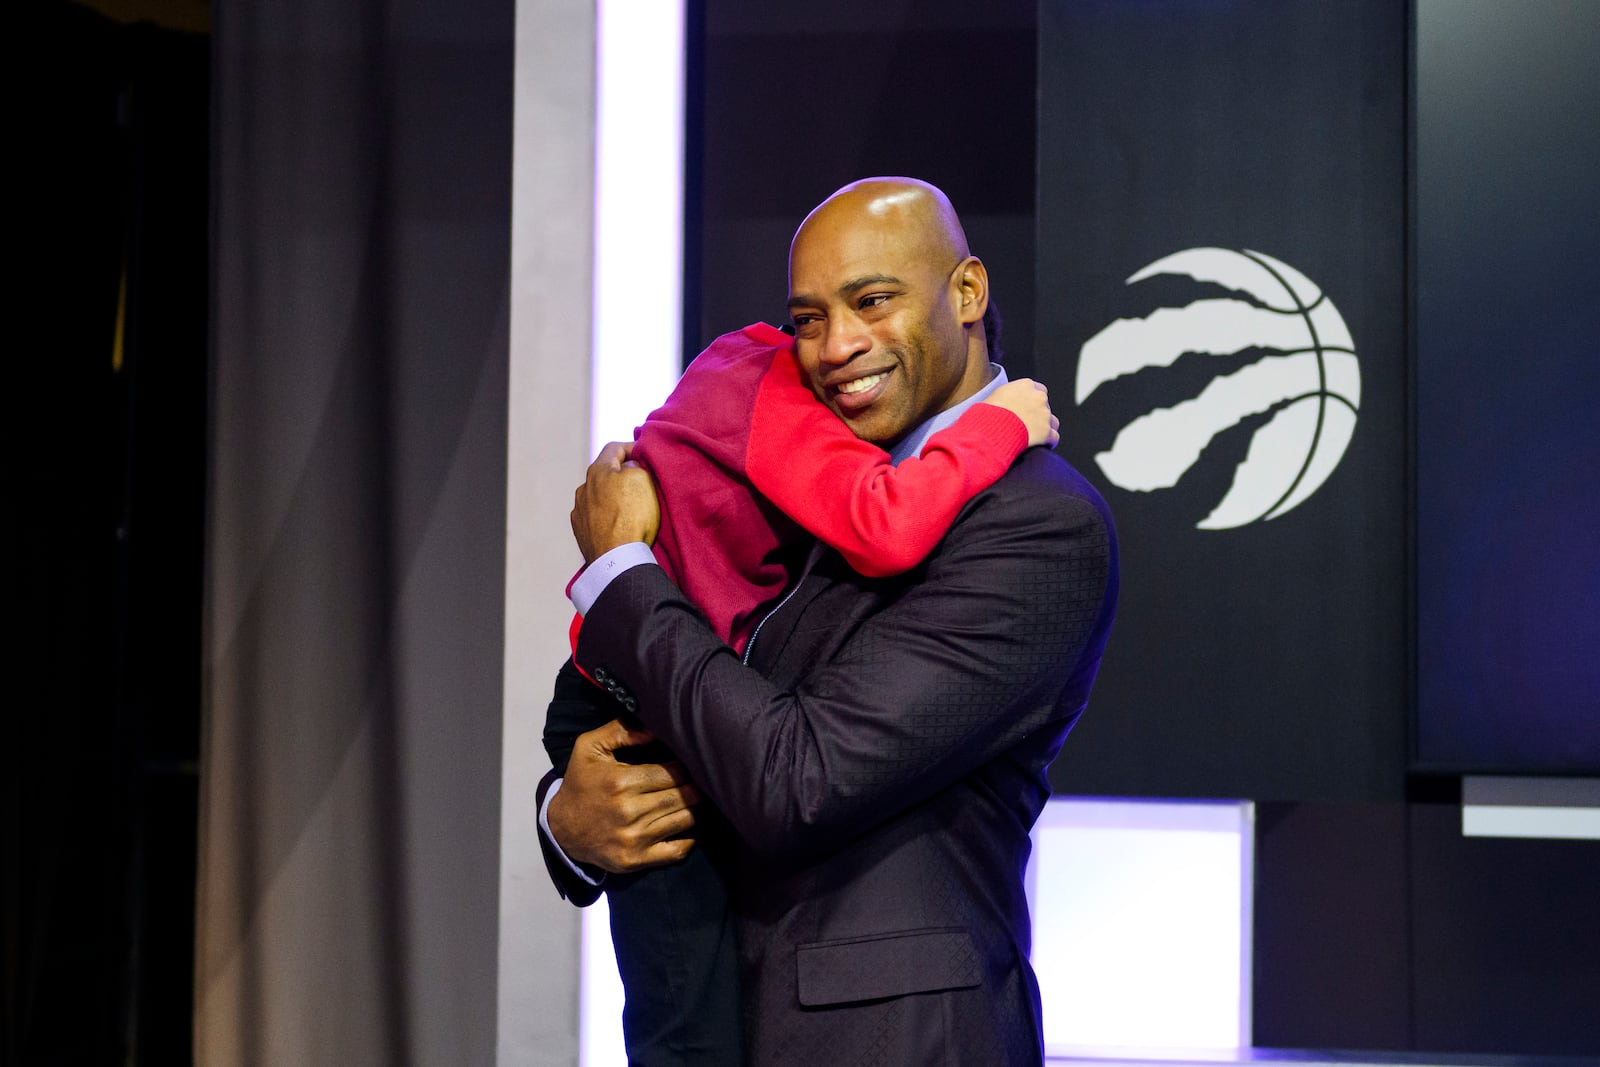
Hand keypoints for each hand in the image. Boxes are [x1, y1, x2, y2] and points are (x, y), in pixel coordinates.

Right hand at [547, 718, 699, 872]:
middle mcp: (628, 811)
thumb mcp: (589, 748)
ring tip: (692, 801)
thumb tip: (653, 730)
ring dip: (693, 809)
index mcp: (620, 782)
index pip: (671, 773)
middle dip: (693, 786)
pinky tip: (688, 828)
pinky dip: (689, 840)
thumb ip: (620, 731)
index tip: (685, 765)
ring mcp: (633, 839)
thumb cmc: (581, 783)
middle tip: (696, 782)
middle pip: (681, 795)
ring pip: (684, 820)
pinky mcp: (636, 860)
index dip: (683, 767)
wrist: (561, 828)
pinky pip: (677, 851)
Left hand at [571, 441, 661, 563]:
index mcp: (597, 471)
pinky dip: (606, 516)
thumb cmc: (632, 517)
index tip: (645, 453)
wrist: (616, 560)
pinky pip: (595, 517)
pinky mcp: (581, 532)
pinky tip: (618, 525)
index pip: (614, 448)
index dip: (632, 447)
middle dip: (622, 474)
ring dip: (613, 497)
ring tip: (631, 507)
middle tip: (642, 481)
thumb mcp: (642, 479)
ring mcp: (579, 511)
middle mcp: (583, 488)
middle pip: (605, 473)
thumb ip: (636, 466)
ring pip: (599, 496)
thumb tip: (629, 468)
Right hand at [983, 378, 1058, 448]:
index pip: (1038, 389)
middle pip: (1045, 405)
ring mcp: (1044, 415)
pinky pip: (1054, 438)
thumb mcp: (994, 397)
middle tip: (1026, 424)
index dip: (1032, 401)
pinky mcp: (1047, 433)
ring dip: (1045, 428)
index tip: (1026, 408)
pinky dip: (1048, 442)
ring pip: (1053, 421)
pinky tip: (1040, 446)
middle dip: (1038, 414)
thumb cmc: (986, 415)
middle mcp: (1038, 397)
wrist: (988, 432)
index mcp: (1026, 385)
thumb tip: (1007, 402)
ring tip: (1033, 437)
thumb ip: (1007, 396)